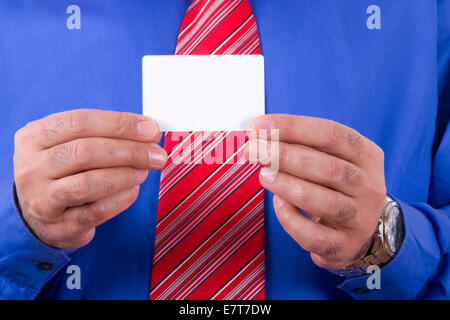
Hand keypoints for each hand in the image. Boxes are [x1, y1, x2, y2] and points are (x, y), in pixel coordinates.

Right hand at [13, 109, 166, 249]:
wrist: (39, 215)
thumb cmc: (64, 171)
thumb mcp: (71, 144)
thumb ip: (106, 134)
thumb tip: (149, 131)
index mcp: (34, 137)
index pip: (80, 122)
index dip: (120, 124)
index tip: (151, 129)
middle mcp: (31, 167)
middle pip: (85, 152)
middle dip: (130, 151)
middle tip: (156, 154)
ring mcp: (41, 199)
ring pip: (88, 184)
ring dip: (125, 175)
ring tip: (144, 172)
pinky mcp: (57, 226)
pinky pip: (95, 211)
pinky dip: (121, 199)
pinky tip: (133, 190)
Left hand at [246, 114, 385, 269]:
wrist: (362, 228)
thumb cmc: (336, 185)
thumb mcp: (332, 157)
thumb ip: (302, 144)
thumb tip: (261, 132)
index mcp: (366, 155)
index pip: (331, 134)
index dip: (293, 127)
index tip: (260, 126)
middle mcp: (369, 186)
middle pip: (327, 167)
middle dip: (284, 156)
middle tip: (254, 150)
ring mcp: (360, 218)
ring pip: (323, 202)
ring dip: (287, 185)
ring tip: (263, 175)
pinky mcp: (344, 246)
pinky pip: (313, 235)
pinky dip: (290, 218)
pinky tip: (278, 203)